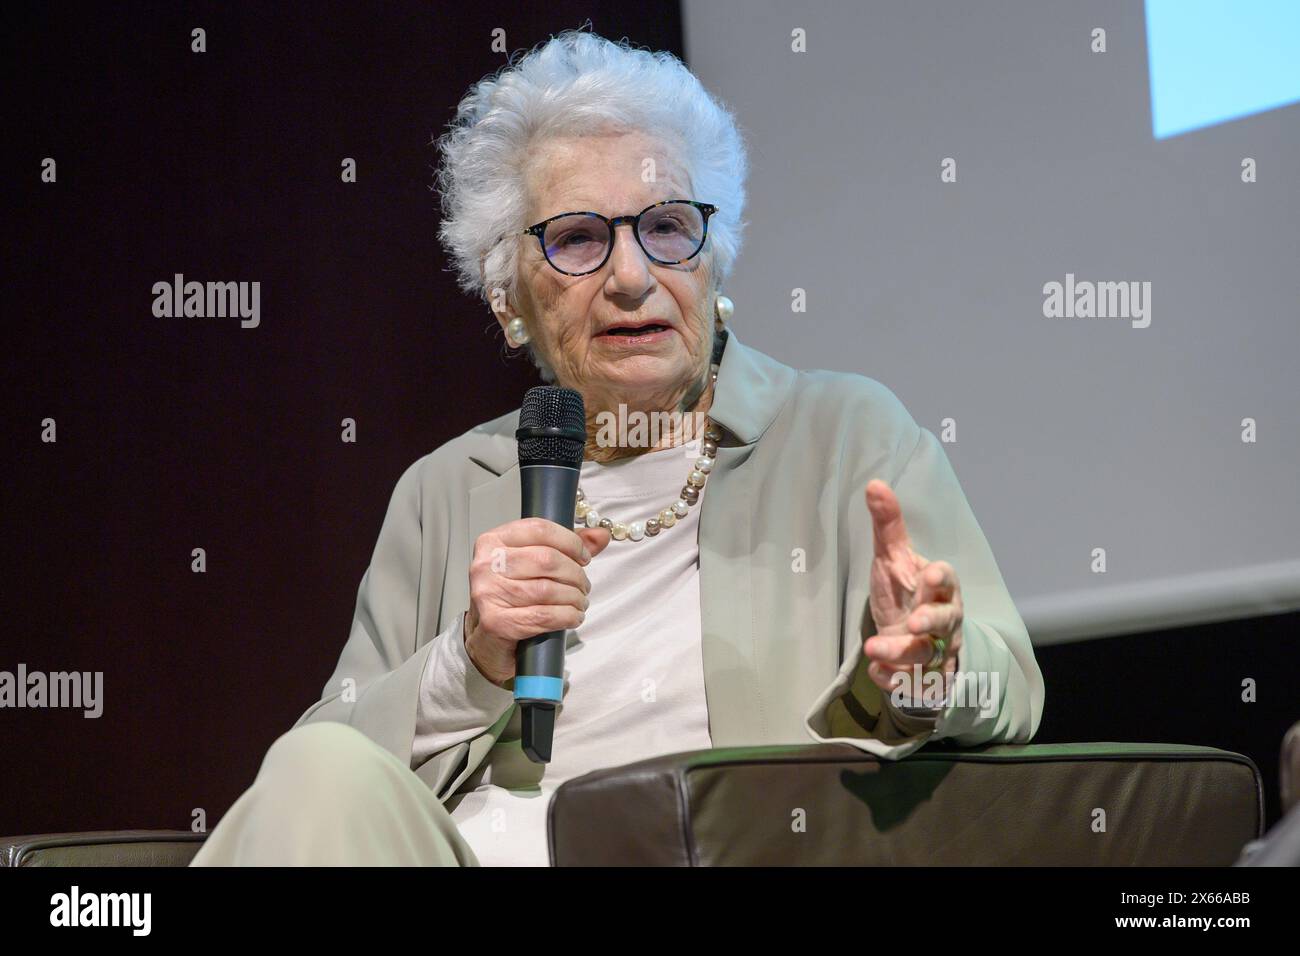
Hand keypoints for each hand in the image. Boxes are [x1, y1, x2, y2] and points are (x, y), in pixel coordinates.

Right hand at [464, 518, 611, 685]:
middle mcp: (485, 564)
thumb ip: (567, 547)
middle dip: (575, 574)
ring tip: (580, 602)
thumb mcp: (535, 565)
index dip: (570, 542)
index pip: (539, 529)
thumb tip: (600, 535)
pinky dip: (567, 616)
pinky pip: (543, 616)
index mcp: (493, 541)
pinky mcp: (496, 622)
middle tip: (584, 586)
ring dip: (574, 598)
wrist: (488, 637)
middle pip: (546, 560)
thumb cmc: (512, 596)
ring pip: (547, 589)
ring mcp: (488, 593)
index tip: (584, 557)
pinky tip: (573, 617)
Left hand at [862, 479, 963, 704]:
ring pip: (927, 654)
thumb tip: (874, 483)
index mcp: (939, 588)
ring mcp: (935, 650)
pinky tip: (877, 672)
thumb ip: (888, 525)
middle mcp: (943, 620)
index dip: (942, 578)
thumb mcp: (894, 559)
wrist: (911, 638)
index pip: (948, 581)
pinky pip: (912, 682)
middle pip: (946, 621)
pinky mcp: (921, 676)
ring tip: (875, 649)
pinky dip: (894, 679)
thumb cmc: (906, 593)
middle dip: (933, 621)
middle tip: (916, 622)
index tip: (931, 575)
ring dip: (902, 652)